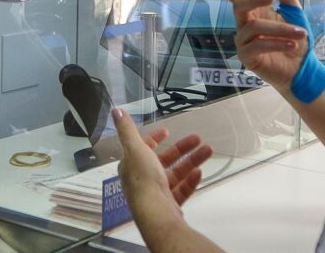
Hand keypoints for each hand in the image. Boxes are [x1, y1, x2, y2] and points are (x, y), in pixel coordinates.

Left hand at [113, 108, 211, 235]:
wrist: (155, 214)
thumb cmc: (143, 179)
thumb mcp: (135, 149)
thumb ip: (127, 129)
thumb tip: (116, 110)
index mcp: (132, 165)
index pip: (143, 148)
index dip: (154, 138)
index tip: (167, 131)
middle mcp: (143, 179)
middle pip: (164, 160)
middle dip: (182, 148)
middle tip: (198, 139)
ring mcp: (157, 193)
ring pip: (176, 174)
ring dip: (192, 161)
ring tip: (208, 151)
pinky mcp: (169, 205)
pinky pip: (181, 190)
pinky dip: (190, 181)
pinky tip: (200, 173)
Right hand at [215, 0, 307, 92]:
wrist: (302, 69)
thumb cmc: (295, 39)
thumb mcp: (293, 12)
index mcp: (254, 12)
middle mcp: (244, 25)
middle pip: (239, 6)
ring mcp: (243, 41)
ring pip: (255, 27)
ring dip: (280, 29)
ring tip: (300, 33)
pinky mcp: (246, 57)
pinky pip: (258, 45)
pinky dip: (277, 43)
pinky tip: (292, 44)